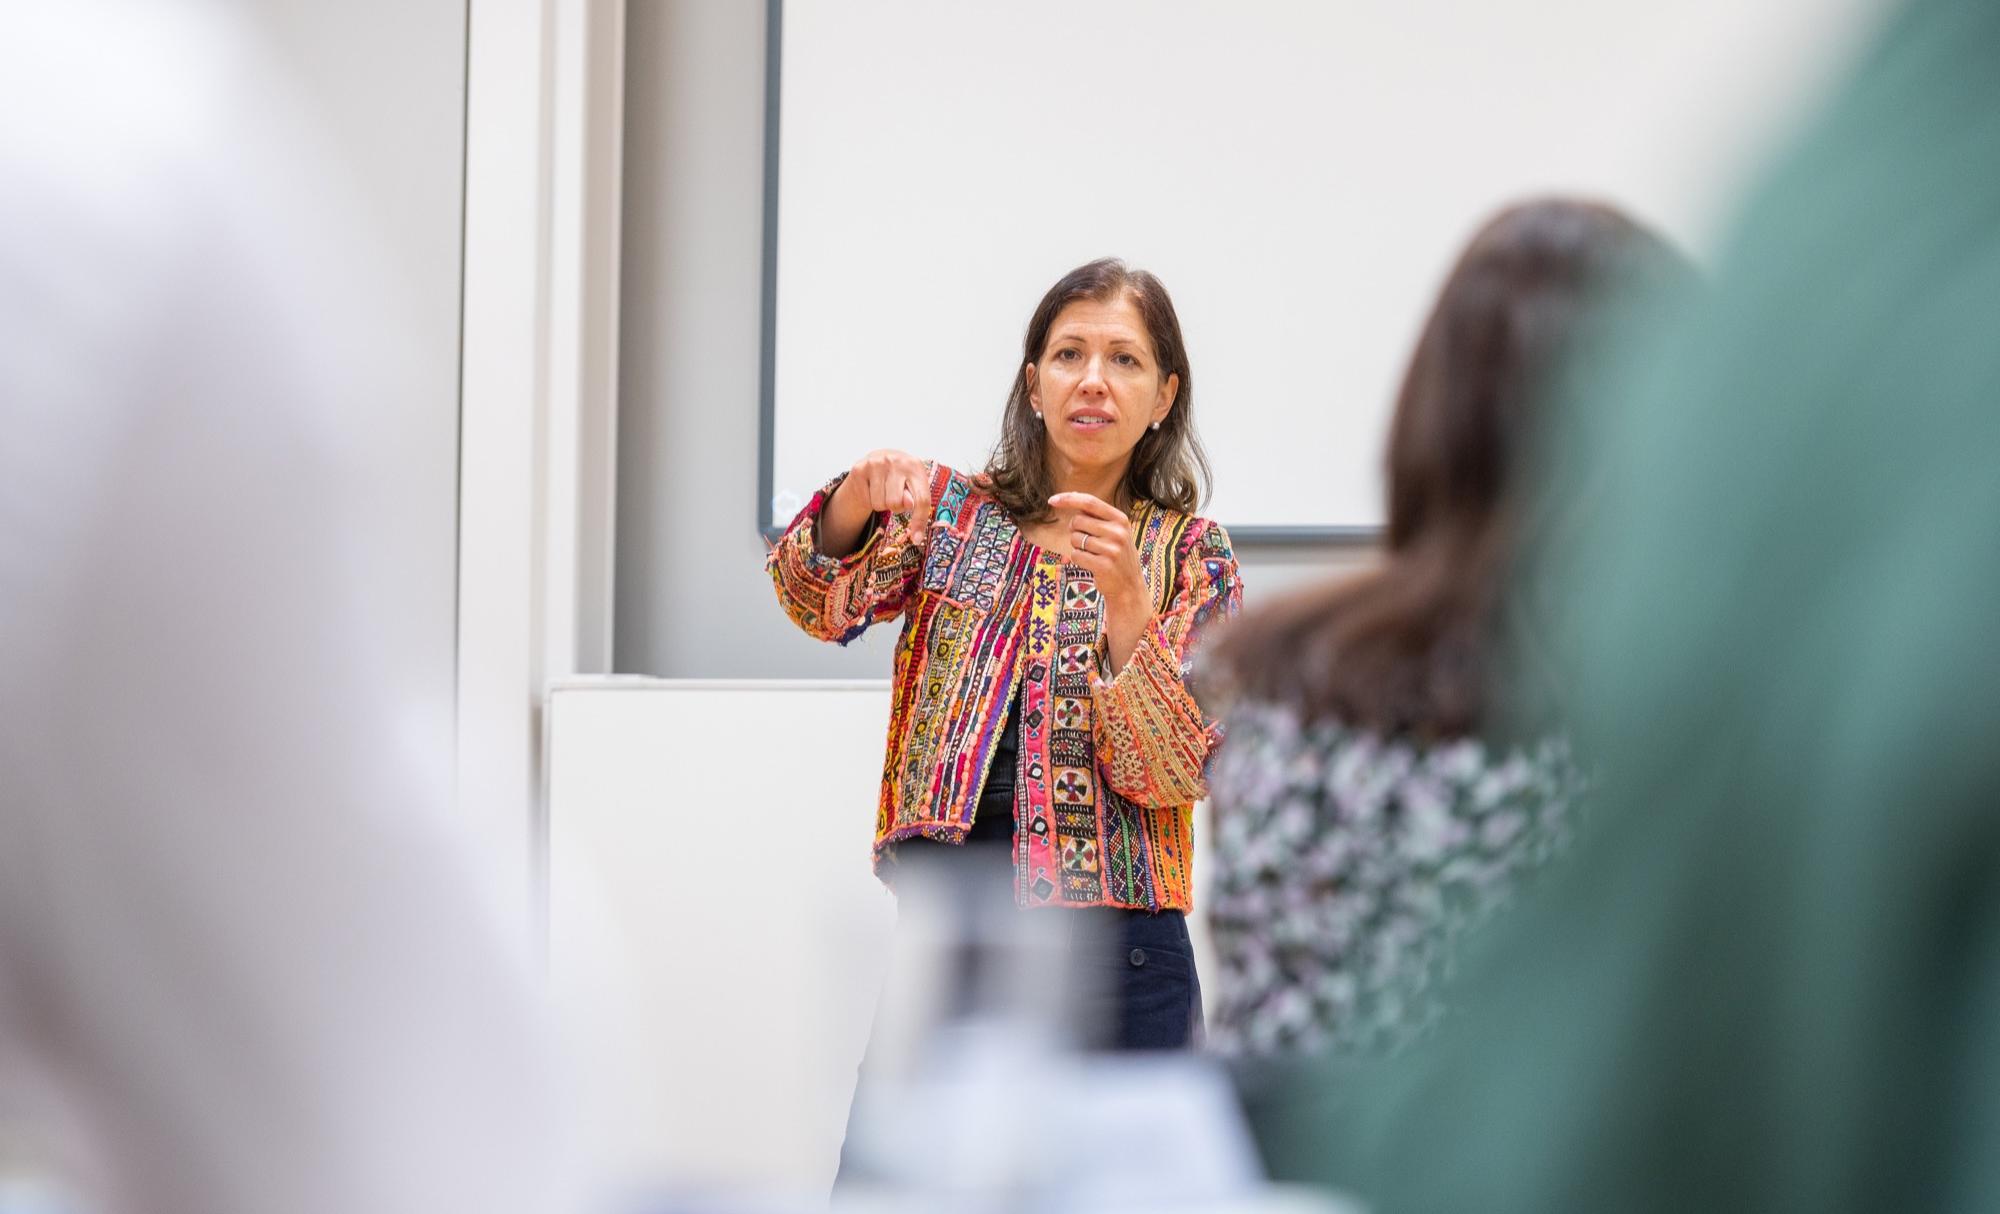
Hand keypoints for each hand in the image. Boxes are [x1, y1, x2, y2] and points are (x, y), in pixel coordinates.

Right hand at [830, 449, 930, 547]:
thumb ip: (916, 498)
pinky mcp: (859, 468)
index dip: (919, 520)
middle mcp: (896, 461)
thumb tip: (909, 504)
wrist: (878, 458)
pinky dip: (869, 500)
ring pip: (880, 504)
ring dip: (881, 504)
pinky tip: (871, 487)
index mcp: (915, 466)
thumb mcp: (913, 486)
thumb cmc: (901, 478)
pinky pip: (866, 500)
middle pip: (896, 504)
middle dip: (895, 507)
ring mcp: (876, 463)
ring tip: (883, 490)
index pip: (921, 498)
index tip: (917, 539)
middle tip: (893, 495)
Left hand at [1048, 490, 1149, 618]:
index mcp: (1120, 519)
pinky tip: (1091, 564)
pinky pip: (1075, 555)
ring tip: (1093, 554)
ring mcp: (1112, 549)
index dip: (1069, 499)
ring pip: (1075, 539)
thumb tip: (1070, 496)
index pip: (1090, 502)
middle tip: (1087, 541)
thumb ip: (1095, 515)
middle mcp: (1118, 532)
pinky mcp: (1103, 565)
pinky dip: (1078, 559)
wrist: (1129, 585)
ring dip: (1077, 546)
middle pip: (1077, 521)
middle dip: (1074, 530)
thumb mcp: (1114, 531)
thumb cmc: (1116, 554)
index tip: (1052, 500)